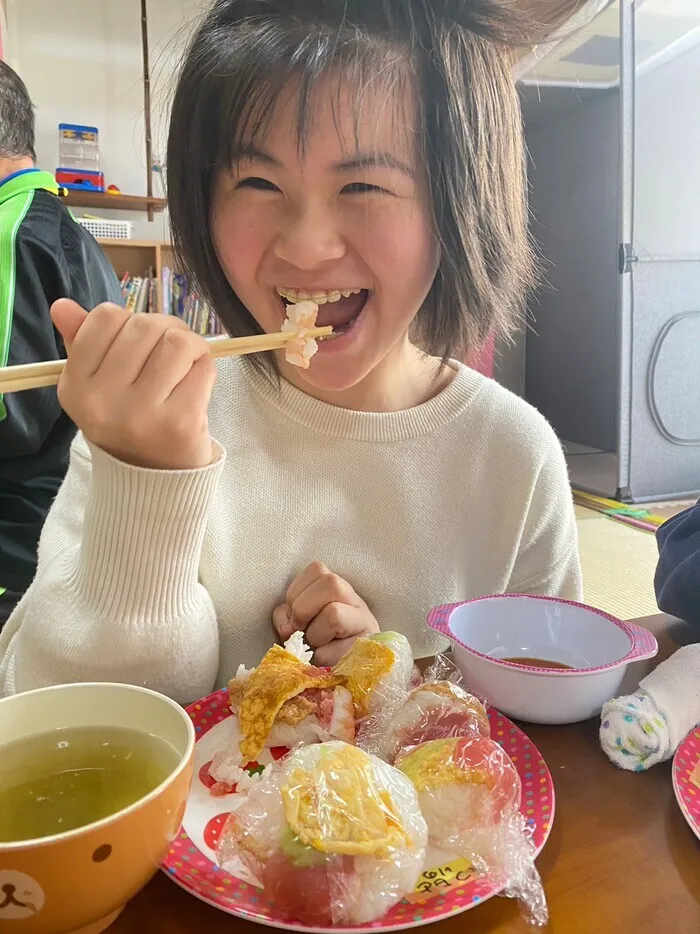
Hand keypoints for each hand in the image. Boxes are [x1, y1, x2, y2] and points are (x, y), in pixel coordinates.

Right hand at [51, 299, 216, 469]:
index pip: (105, 318)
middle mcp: (102, 401)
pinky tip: (197, 386)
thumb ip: (82, 343)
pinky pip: (203, 368)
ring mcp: (140, 414)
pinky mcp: (180, 424)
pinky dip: (206, 369)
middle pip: (145, 325)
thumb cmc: (129, 422)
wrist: (154, 481)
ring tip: (187, 365)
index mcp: (75, 386)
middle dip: (167, 330)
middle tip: (173, 353)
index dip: (130, 320)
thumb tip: (62, 306)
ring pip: (177, 342)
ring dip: (191, 347)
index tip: (141, 342)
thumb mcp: (96, 386)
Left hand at [272, 562, 379, 665]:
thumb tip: (288, 628)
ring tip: (316, 647)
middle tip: (301, 630)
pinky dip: (321, 659)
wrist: (346, 674)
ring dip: (314, 635)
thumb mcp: (298, 623)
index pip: (317, 569)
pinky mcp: (367, 650)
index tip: (294, 615)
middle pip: (331, 583)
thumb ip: (286, 618)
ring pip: (334, 614)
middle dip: (304, 609)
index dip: (297, 592)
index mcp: (337, 589)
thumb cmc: (318, 645)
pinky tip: (327, 662)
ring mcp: (366, 623)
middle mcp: (355, 601)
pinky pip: (333, 652)